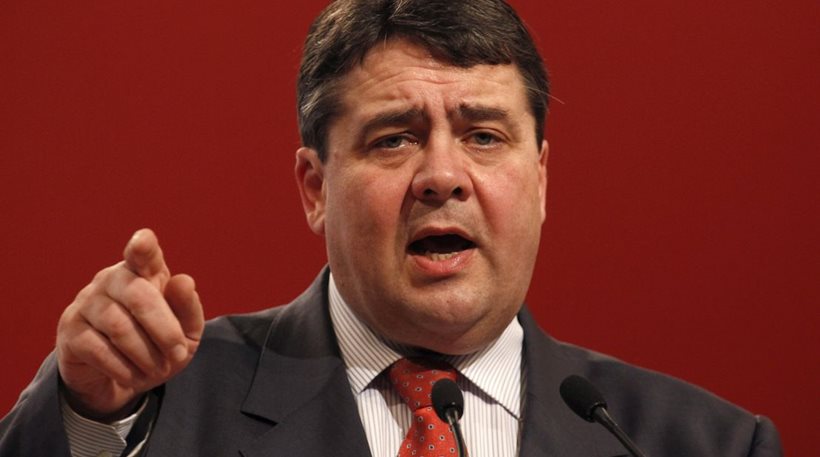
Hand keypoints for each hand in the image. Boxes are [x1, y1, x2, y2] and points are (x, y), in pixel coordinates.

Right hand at [56, 228, 203, 420]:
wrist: (122, 377)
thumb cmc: (158, 344)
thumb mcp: (185, 332)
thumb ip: (188, 308)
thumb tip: (184, 281)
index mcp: (144, 271)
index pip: (142, 253)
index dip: (143, 247)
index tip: (144, 241)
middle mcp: (112, 279)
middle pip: (138, 295)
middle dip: (165, 330)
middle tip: (178, 354)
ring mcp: (87, 302)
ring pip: (119, 326)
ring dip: (146, 354)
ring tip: (158, 369)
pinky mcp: (70, 329)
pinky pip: (98, 349)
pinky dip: (124, 368)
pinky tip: (134, 376)